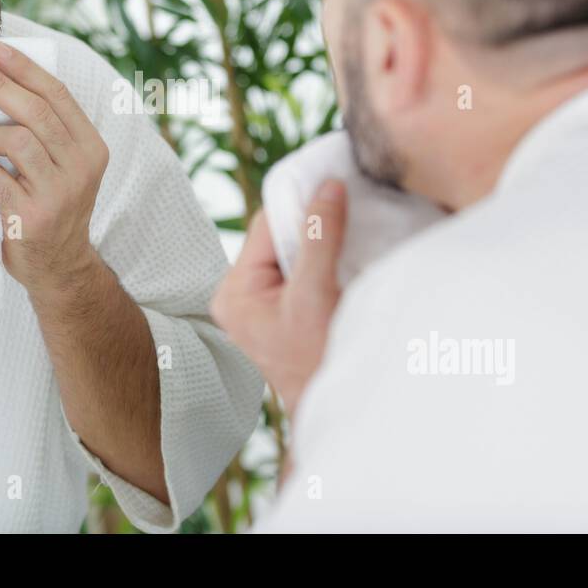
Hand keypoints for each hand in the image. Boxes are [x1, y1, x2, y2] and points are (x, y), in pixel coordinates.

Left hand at [0, 42, 109, 303]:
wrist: (59, 265)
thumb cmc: (51, 204)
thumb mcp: (66, 165)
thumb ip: (49, 129)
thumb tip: (10, 75)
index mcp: (91, 147)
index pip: (58, 95)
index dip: (24, 68)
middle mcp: (82, 167)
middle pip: (35, 112)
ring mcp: (59, 192)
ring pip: (15, 140)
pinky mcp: (32, 216)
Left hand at [210, 180, 347, 420]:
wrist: (336, 409)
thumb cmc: (318, 363)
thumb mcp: (316, 294)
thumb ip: (319, 238)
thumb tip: (326, 186)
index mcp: (234, 292)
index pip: (264, 227)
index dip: (298, 202)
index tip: (331, 178)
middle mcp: (242, 295)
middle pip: (279, 237)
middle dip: (313, 220)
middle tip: (348, 197)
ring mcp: (265, 304)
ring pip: (295, 251)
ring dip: (323, 238)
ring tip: (353, 220)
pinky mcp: (288, 310)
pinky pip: (305, 268)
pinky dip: (327, 256)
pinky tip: (350, 247)